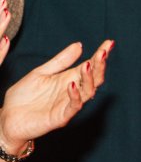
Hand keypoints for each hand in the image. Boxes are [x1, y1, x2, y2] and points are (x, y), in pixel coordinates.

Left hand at [0, 10, 110, 151]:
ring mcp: (68, 104)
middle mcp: (72, 91)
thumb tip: (79, 45)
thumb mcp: (40, 73)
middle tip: (103, 52)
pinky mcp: (60, 117)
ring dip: (90, 79)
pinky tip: (71, 85)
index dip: (100, 55)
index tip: (109, 43)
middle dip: (100, 65)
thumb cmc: (23, 97)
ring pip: (88, 92)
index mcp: (69, 79)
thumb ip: (60, 61)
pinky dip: (75, 96)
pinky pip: (73, 107)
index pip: (90, 66)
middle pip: (94, 78)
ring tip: (87, 65)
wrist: (7, 119)